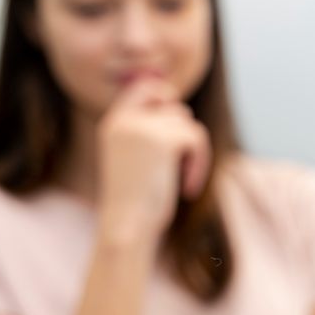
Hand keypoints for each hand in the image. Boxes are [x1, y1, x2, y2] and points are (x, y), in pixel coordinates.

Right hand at [96, 75, 211, 246]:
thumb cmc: (136, 202)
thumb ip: (150, 133)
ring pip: (187, 122)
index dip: (166, 96)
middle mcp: (124, 120)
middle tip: (183, 162)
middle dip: (184, 132)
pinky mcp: (161, 140)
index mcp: (114, 123)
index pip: (145, 88)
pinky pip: (196, 138)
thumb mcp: (138, 160)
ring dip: (194, 152)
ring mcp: (141, 127)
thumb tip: (180, 110)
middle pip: (173, 104)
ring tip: (184, 179)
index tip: (179, 122)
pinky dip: (200, 163)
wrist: (127, 225)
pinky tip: (188, 187)